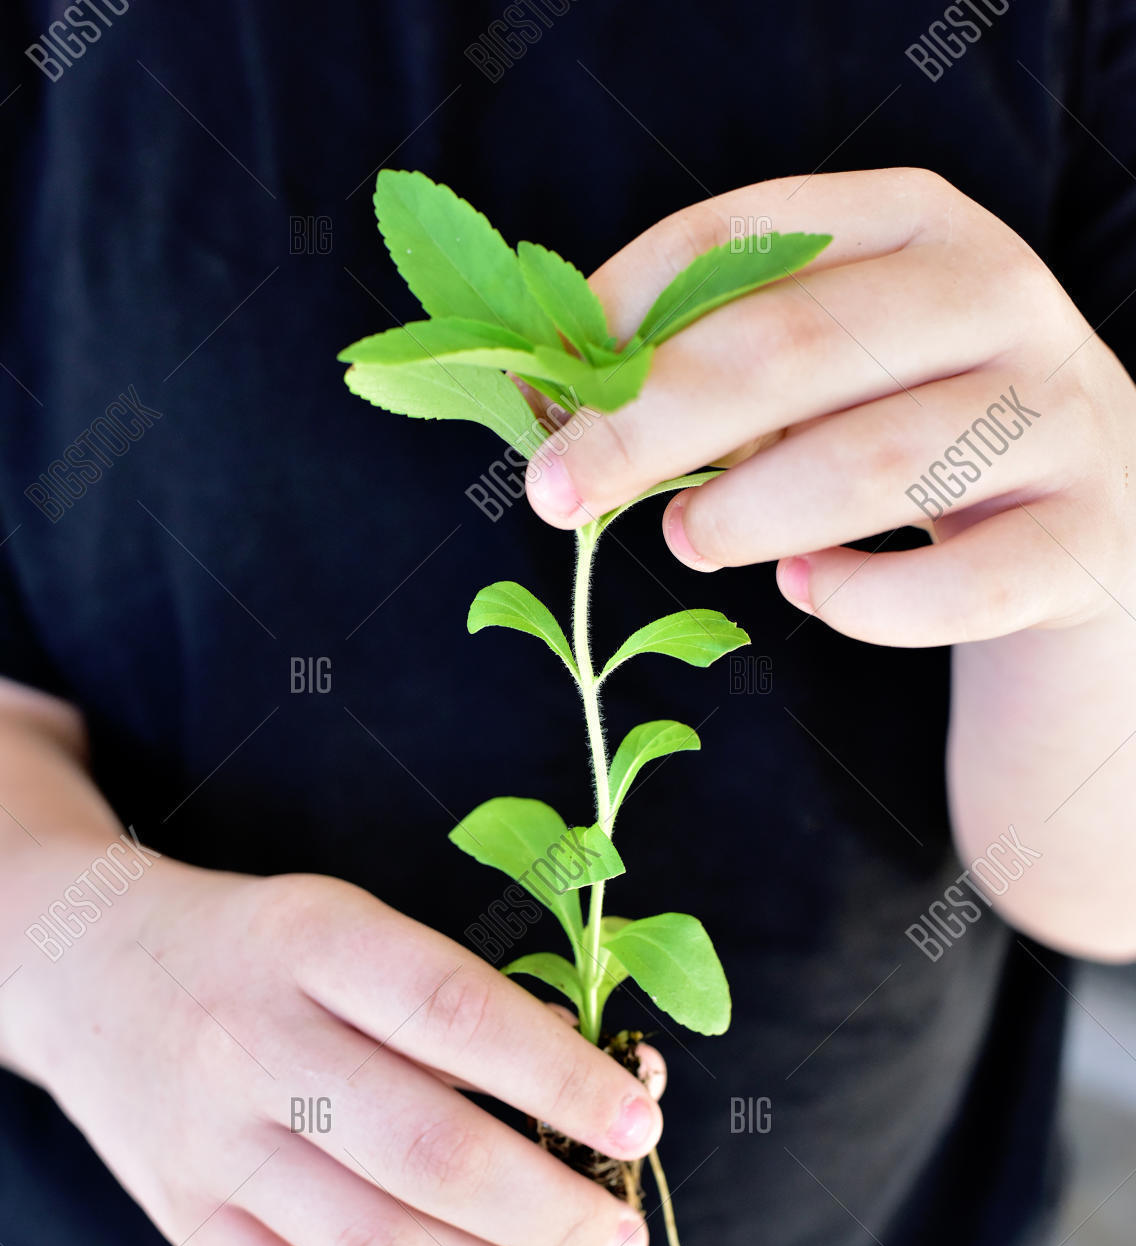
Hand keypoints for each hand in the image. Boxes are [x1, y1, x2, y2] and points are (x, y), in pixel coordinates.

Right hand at [9, 857, 662, 1245]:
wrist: (87, 966)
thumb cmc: (260, 946)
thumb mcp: (344, 921)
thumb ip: (447, 998)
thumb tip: (586, 1092)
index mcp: (315, 940)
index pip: (457, 1012)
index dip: (561, 1078)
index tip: (639, 1126)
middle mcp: (256, 1042)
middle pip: (427, 1152)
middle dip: (551, 1211)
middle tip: (620, 1239)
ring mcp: (214, 1142)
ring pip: (372, 1245)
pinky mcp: (185, 1221)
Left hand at [526, 167, 1135, 646]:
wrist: (1089, 524)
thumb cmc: (915, 434)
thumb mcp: (833, 370)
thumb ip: (721, 366)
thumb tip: (557, 405)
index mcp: (916, 223)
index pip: (748, 237)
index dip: (625, 312)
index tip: (543, 391)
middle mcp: (999, 295)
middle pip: (794, 348)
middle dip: (650, 426)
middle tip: (561, 493)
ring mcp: (1058, 414)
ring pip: (872, 463)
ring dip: (748, 515)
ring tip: (690, 539)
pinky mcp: (1084, 537)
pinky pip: (957, 588)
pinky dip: (858, 603)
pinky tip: (809, 591)